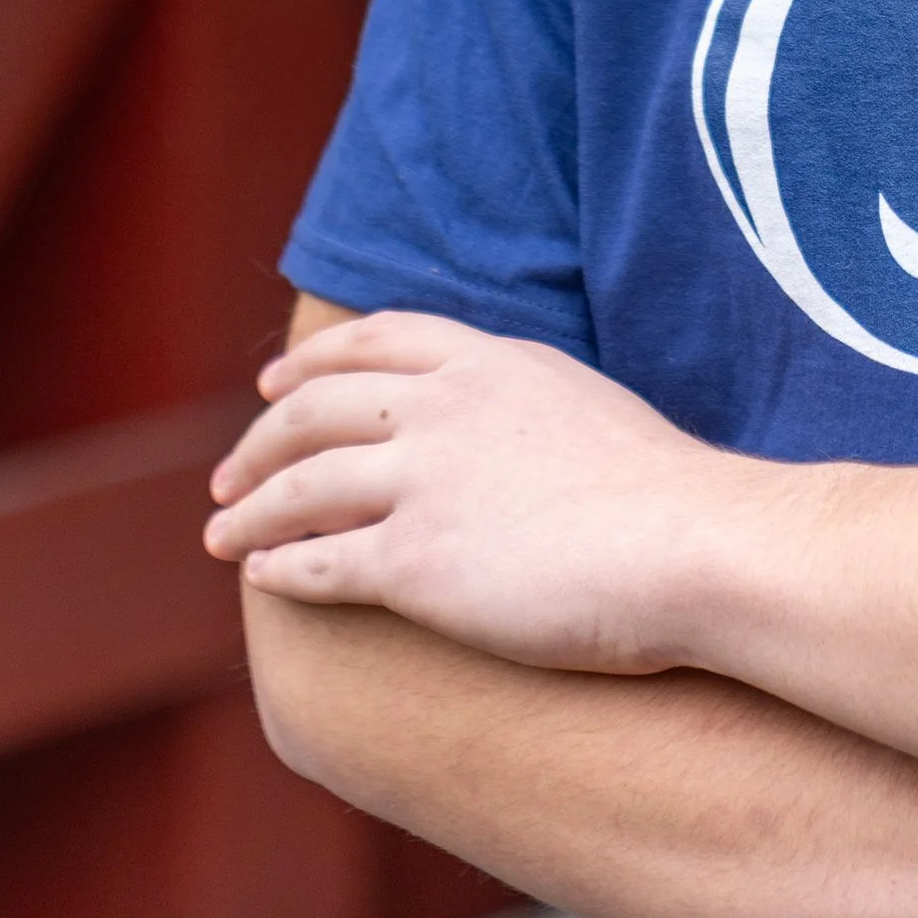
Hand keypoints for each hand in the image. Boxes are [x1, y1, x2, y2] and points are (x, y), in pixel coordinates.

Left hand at [205, 311, 744, 672]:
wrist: (694, 548)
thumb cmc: (667, 496)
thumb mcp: (586, 409)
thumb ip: (525, 408)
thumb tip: (503, 436)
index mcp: (494, 364)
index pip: (380, 338)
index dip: (317, 359)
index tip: (277, 384)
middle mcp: (447, 410)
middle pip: (317, 409)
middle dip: (261, 440)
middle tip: (230, 474)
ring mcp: (427, 483)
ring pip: (301, 487)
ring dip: (250, 512)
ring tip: (222, 535)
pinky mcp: (418, 563)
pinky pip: (320, 564)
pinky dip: (279, 569)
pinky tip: (265, 580)